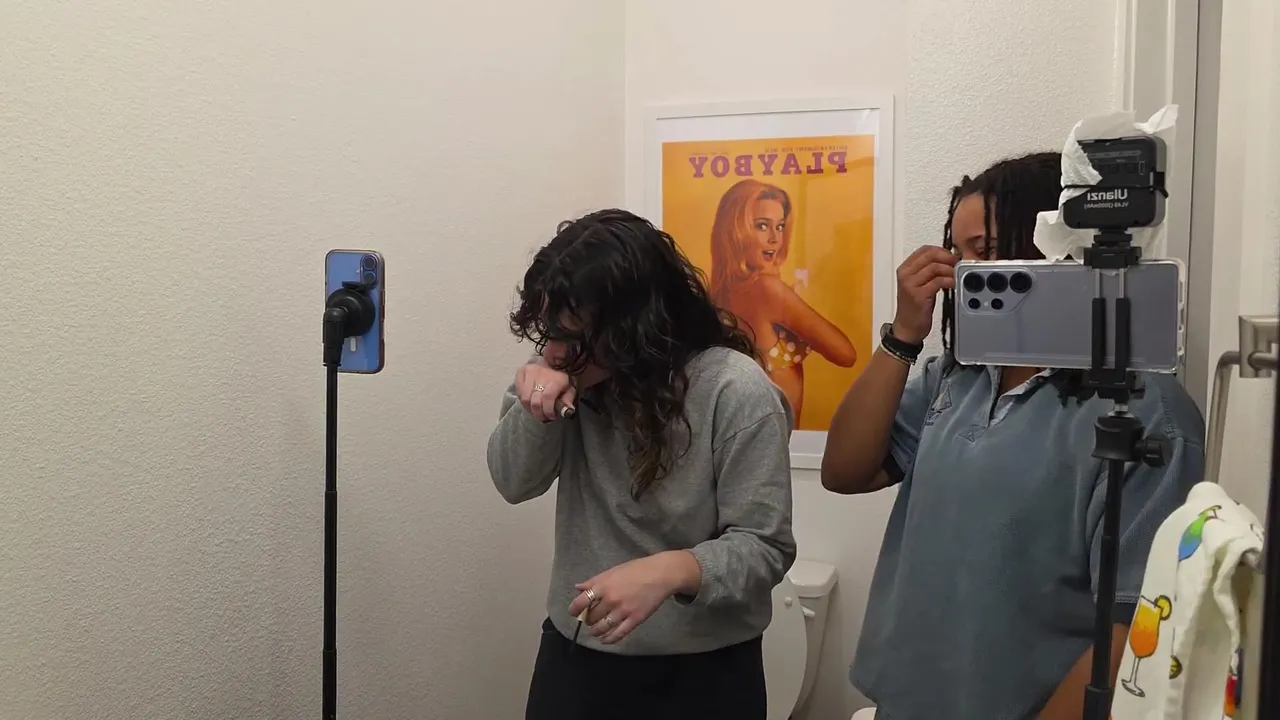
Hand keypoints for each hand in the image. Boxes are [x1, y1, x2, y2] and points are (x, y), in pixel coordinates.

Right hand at [515, 359, 575, 422]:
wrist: (554, 360)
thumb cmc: (562, 378)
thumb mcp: (570, 389)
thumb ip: (568, 401)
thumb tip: (566, 413)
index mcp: (557, 379)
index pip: (547, 397)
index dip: (548, 411)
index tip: (551, 417)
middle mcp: (542, 374)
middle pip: (535, 401)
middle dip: (539, 414)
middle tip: (544, 417)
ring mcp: (530, 371)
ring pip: (525, 398)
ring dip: (530, 408)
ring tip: (537, 410)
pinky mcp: (521, 371)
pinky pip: (519, 392)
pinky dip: (524, 400)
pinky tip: (530, 401)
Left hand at [567, 551, 697, 644]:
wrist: (660, 574)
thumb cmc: (636, 570)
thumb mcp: (612, 571)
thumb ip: (594, 581)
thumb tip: (578, 588)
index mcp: (604, 586)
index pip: (582, 601)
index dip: (574, 609)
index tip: (573, 612)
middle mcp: (611, 599)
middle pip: (592, 616)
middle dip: (587, 620)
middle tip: (588, 620)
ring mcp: (623, 611)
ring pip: (602, 628)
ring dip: (595, 632)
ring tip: (594, 631)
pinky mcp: (635, 619)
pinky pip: (618, 633)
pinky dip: (609, 639)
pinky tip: (605, 640)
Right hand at [892, 246, 957, 343]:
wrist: (907, 328)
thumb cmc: (914, 307)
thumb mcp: (919, 284)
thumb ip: (928, 271)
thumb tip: (948, 260)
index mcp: (905, 269)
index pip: (924, 250)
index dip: (941, 250)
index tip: (951, 256)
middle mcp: (905, 274)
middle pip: (930, 255)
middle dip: (948, 257)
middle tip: (957, 264)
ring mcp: (911, 285)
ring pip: (935, 267)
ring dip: (950, 270)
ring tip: (956, 276)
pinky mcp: (919, 295)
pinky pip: (938, 281)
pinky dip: (949, 281)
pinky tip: (953, 285)